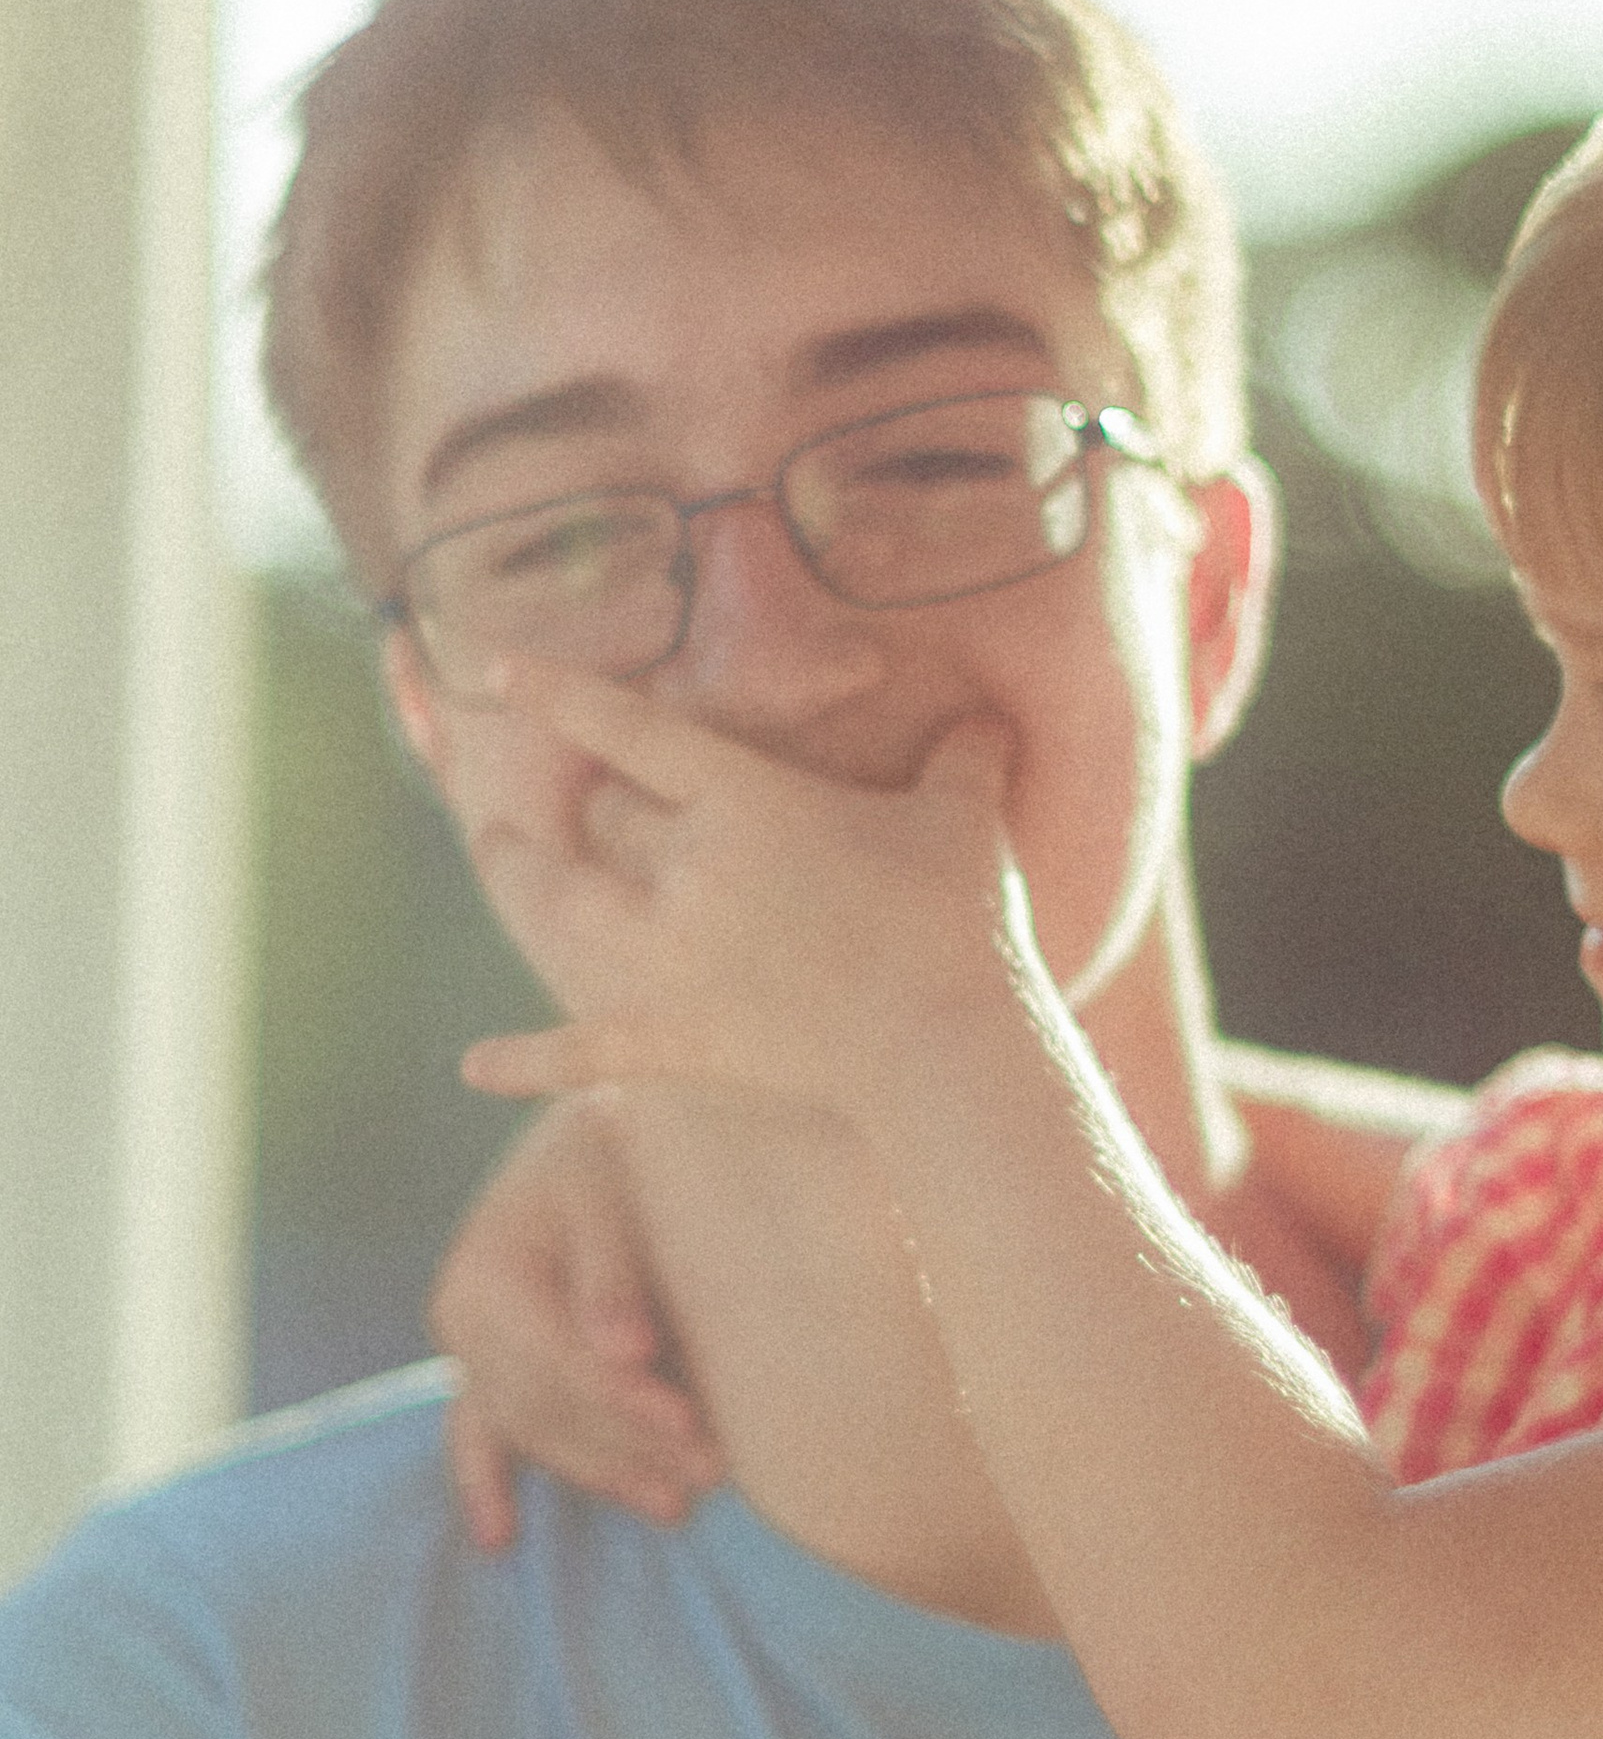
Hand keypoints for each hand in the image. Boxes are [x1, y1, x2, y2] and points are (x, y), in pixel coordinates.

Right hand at [430, 1098, 724, 1548]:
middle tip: (715, 1474)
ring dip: (603, 1470)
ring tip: (678, 1505)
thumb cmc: (613, 1148)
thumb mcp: (612, 1187)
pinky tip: (500, 1538)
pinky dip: (488, 1483)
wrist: (589, 1125)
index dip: (627, 1402)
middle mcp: (461, 1317)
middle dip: (631, 1445)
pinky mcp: (483, 1366)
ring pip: (534, 1430)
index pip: (562, 1360)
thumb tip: (623, 1353)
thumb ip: (614, 1271)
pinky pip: (477, 1435)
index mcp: (486, 1272)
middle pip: (550, 1407)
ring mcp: (468, 1349)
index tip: (695, 1429)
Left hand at [458, 664, 1024, 1119]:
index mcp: (745, 802)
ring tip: (497, 852)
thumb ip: (966, 761)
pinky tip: (474, 1065)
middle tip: (581, 796)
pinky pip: (579, 1048)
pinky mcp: (674, 1040)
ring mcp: (669, 961)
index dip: (562, 697)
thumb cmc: (956, 921)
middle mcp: (687, 871)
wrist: (940, 1043)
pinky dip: (524, 1061)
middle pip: (605, 820)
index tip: (506, 672)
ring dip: (522, 878)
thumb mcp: (965, 821)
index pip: (631, 733)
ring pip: (562, 904)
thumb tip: (992, 718)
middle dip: (593, 803)